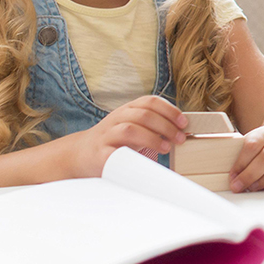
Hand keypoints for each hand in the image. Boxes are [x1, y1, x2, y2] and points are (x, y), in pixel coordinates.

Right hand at [68, 96, 186, 176]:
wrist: (80, 154)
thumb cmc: (114, 141)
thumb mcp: (133, 126)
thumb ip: (152, 125)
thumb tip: (181, 130)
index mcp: (127, 110)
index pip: (150, 101)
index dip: (169, 110)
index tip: (184, 123)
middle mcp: (117, 119)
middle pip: (144, 114)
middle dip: (166, 126)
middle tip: (179, 139)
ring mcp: (106, 135)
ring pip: (130, 129)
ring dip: (152, 138)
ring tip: (166, 148)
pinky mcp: (99, 154)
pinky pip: (115, 153)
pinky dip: (131, 156)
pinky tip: (143, 161)